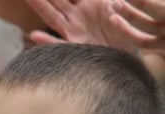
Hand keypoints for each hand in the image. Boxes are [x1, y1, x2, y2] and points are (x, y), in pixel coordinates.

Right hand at [23, 0, 139, 52]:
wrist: (129, 57)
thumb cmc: (127, 33)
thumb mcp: (124, 10)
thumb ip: (117, 4)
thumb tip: (114, 2)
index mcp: (88, 3)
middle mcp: (76, 17)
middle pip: (57, 1)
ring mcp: (74, 32)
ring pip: (53, 17)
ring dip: (41, 7)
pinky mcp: (76, 48)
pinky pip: (59, 45)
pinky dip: (46, 41)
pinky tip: (35, 36)